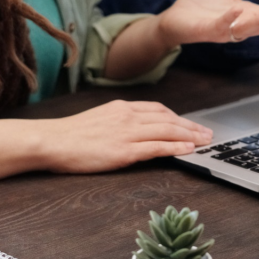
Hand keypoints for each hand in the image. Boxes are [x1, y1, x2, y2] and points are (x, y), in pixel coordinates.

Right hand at [41, 101, 213, 171]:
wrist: (50, 141)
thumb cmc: (69, 135)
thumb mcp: (99, 119)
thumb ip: (119, 121)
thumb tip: (136, 130)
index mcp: (122, 107)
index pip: (158, 109)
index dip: (178, 117)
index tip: (190, 123)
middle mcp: (128, 116)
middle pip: (168, 119)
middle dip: (191, 126)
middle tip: (207, 133)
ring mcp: (127, 133)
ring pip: (167, 131)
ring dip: (190, 136)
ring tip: (204, 141)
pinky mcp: (124, 150)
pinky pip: (157, 147)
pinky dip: (175, 147)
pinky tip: (188, 149)